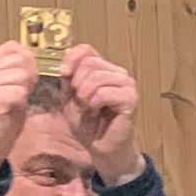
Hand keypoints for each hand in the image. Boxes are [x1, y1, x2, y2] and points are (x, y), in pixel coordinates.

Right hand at [0, 41, 39, 176]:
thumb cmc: (1, 114)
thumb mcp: (6, 84)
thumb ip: (15, 69)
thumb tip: (31, 54)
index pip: (12, 47)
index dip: (26, 59)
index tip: (24, 76)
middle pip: (20, 60)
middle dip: (28, 75)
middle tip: (20, 91)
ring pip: (21, 75)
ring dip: (25, 89)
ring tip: (15, 99)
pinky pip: (19, 92)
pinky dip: (21, 101)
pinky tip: (12, 108)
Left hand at [60, 45, 141, 183]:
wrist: (99, 146)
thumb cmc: (87, 123)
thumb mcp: (69, 95)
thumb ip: (68, 75)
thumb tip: (67, 55)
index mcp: (102, 69)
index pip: (87, 49)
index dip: (72, 59)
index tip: (64, 75)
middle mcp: (117, 73)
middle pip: (90, 62)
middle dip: (77, 82)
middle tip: (80, 100)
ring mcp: (127, 85)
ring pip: (98, 76)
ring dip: (86, 93)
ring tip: (88, 107)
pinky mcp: (131, 99)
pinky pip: (107, 92)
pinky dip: (96, 101)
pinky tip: (96, 110)